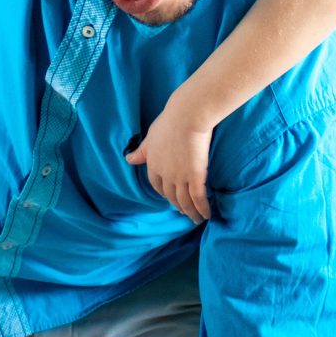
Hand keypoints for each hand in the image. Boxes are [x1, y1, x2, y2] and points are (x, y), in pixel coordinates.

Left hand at [125, 97, 211, 223]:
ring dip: (191, 212)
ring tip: (196, 219)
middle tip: (184, 212)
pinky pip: (198, 198)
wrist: (187, 116)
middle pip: (171, 196)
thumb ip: (142, 151)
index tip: (169, 197)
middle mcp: (166, 174)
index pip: (157, 185)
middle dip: (178, 206)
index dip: (163, 193)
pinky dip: (202, 208)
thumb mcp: (151, 136)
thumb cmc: (170, 121)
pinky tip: (206, 214)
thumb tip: (128, 159)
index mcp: (154, 164)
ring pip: (185, 201)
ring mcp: (180, 177)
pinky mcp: (196, 176)